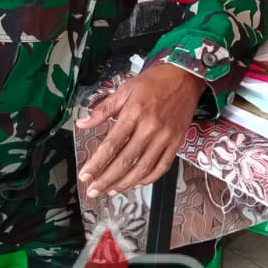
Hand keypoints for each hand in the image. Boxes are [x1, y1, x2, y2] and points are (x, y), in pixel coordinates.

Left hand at [77, 63, 204, 198]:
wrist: (185, 77)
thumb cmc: (154, 82)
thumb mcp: (124, 90)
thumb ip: (102, 109)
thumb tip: (82, 124)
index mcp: (134, 113)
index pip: (111, 145)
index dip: (97, 163)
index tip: (85, 175)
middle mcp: (150, 127)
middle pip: (125, 161)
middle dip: (106, 179)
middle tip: (93, 190)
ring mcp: (165, 137)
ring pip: (143, 168)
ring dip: (125, 183)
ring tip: (110, 190)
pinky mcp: (176, 142)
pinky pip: (162, 166)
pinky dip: (148, 179)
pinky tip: (135, 183)